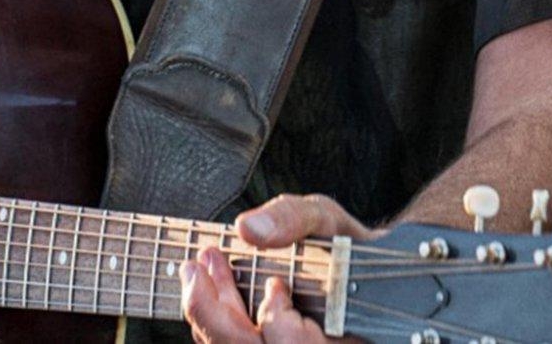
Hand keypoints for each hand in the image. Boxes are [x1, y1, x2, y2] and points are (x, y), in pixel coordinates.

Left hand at [180, 193, 366, 343]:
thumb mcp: (325, 220)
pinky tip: (206, 283)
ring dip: (208, 314)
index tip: (276, 285)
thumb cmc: (344, 246)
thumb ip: (293, 220)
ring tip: (198, 269)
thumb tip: (248, 228)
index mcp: (336, 334)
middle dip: (214, 315)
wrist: (356, 268)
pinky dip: (212, 317)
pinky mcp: (262, 343)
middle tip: (195, 269)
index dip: (278, 322)